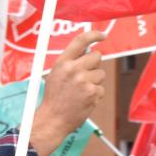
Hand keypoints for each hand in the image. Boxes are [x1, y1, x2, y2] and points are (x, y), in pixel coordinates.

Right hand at [30, 31, 106, 155]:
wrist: (52, 119)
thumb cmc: (54, 98)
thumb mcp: (56, 75)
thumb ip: (70, 62)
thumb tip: (88, 51)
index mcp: (62, 62)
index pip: (80, 41)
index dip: (94, 35)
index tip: (102, 36)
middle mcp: (73, 69)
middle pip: (96, 56)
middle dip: (94, 65)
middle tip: (86, 76)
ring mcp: (83, 81)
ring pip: (101, 74)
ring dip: (95, 82)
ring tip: (81, 92)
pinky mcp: (92, 92)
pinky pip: (101, 89)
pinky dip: (95, 95)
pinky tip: (84, 100)